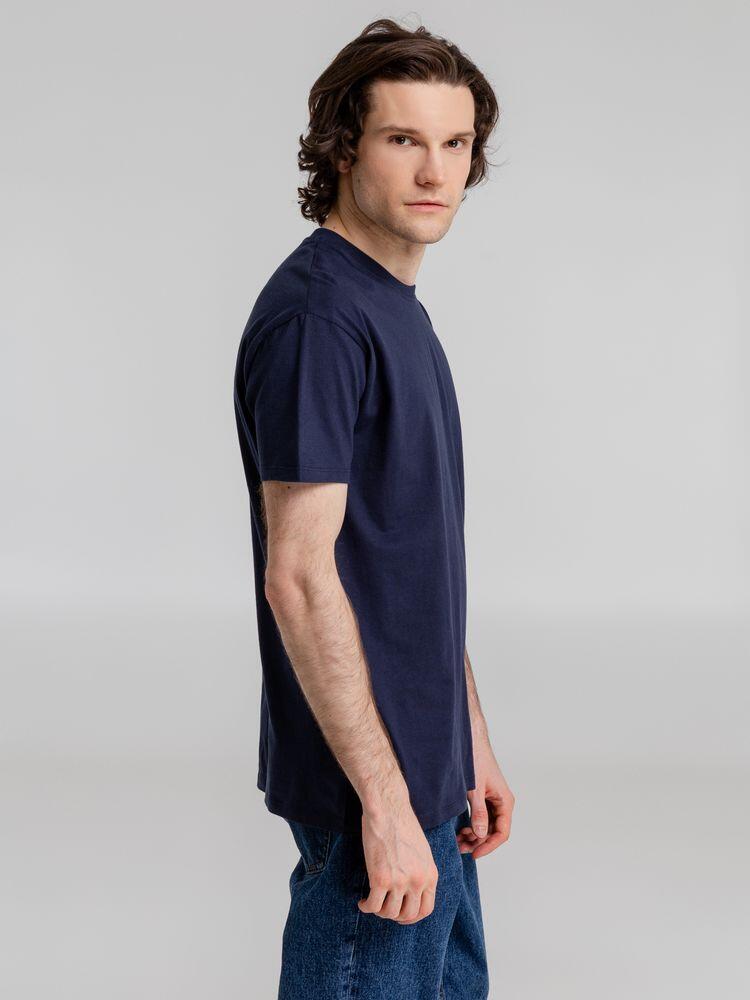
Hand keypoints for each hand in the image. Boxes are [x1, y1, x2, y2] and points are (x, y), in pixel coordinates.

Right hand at [358, 801, 438, 924]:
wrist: (388, 810)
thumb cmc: (402, 825)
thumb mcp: (422, 852)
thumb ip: (420, 872)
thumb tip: (412, 890)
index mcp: (430, 875)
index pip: (426, 909)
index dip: (412, 917)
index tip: (402, 915)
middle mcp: (418, 881)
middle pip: (408, 915)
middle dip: (395, 916)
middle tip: (385, 909)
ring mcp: (400, 882)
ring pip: (389, 913)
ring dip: (379, 912)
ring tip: (372, 902)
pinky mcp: (381, 879)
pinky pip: (373, 905)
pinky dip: (366, 907)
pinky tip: (362, 901)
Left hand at [457, 735, 514, 859]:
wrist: (470, 740)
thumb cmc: (475, 759)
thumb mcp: (474, 789)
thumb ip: (478, 812)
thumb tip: (480, 835)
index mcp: (505, 801)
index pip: (502, 833)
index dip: (488, 846)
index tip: (474, 854)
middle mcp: (501, 802)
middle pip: (494, 831)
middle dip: (478, 842)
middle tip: (460, 848)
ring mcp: (492, 800)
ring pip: (486, 826)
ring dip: (474, 835)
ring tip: (458, 840)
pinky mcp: (483, 797)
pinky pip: (481, 817)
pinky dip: (472, 825)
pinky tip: (461, 829)